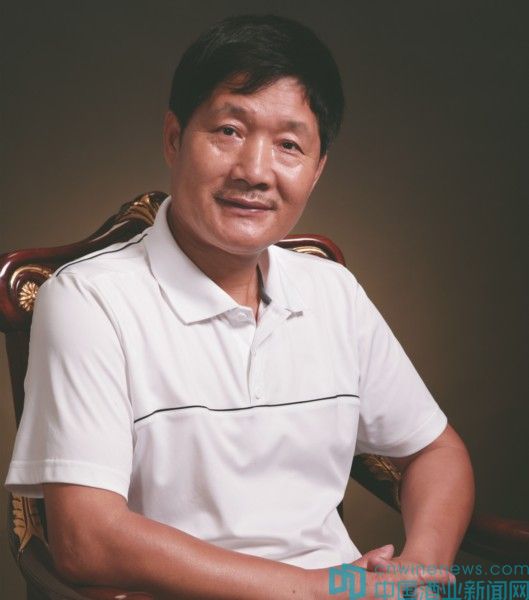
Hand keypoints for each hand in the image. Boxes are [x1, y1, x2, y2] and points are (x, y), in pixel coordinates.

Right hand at [307, 545, 454, 599]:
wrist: (312, 596)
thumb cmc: (331, 584)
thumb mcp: (353, 571)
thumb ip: (373, 560)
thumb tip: (390, 548)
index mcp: (382, 581)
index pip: (414, 578)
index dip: (434, 577)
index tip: (450, 577)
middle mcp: (385, 593)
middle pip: (415, 595)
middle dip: (422, 590)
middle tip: (433, 585)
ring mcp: (379, 599)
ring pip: (401, 597)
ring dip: (409, 595)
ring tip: (418, 586)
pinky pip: (390, 599)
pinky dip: (390, 595)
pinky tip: (384, 593)